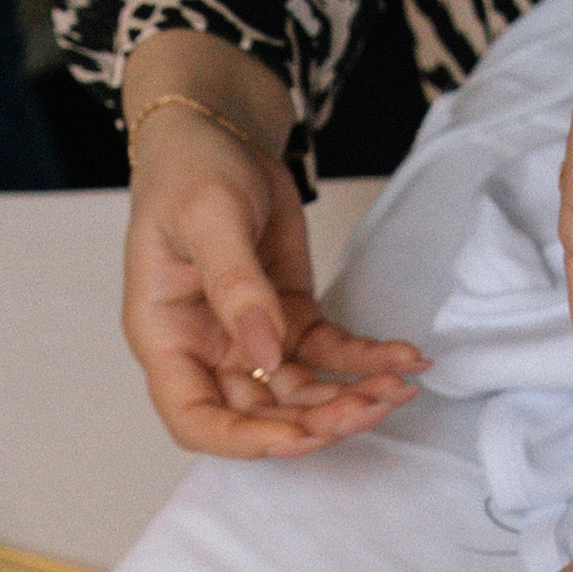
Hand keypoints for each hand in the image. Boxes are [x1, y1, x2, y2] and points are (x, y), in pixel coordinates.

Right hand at [121, 37, 421, 456]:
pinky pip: (333, 353)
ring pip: (304, 392)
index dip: (245, 440)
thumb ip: (236, 287)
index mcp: (166, 335)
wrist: (220, 130)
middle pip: (261, 414)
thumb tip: (267, 356)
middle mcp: (208, 349)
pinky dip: (369, 360)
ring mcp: (253, 337)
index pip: (196, 418)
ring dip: (352, 394)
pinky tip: (406, 357)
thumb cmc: (190, 168)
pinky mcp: (292, 318)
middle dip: (319, 420)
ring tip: (400, 383)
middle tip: (373, 404)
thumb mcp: (207, 218)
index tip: (301, 435)